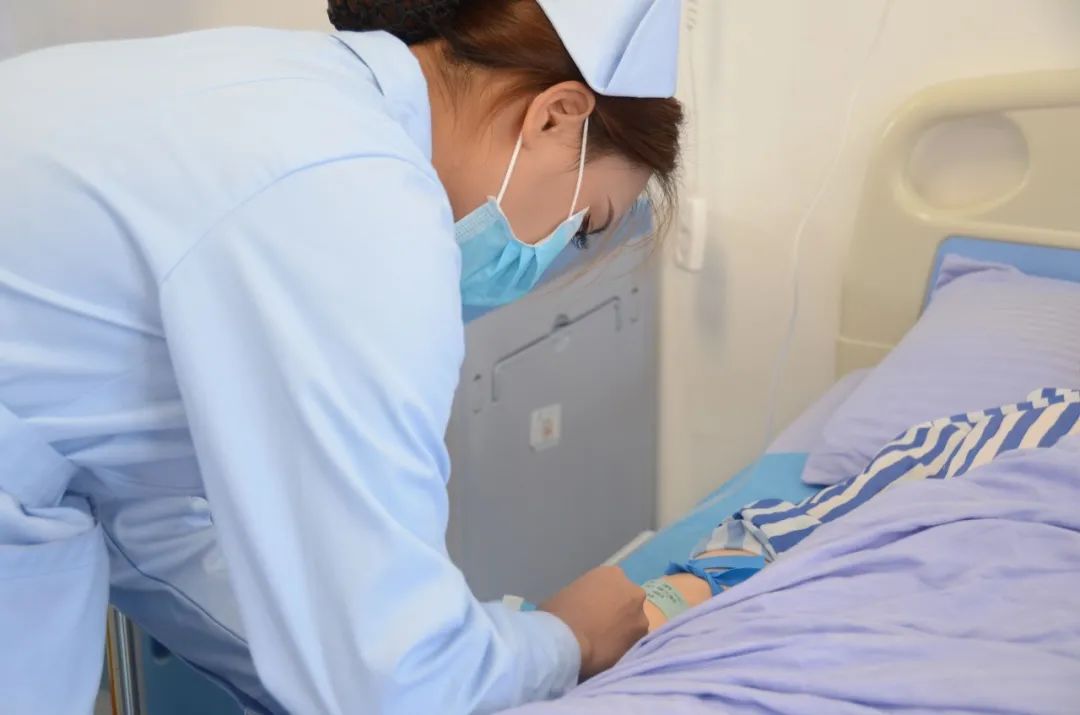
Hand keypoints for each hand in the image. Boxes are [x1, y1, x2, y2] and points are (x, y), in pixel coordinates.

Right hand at [540, 565, 647, 680]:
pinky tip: (609, 656)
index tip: (592, 611)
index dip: (603, 600)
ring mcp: (640, 616)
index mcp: (611, 574)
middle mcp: (632, 590)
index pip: (612, 586)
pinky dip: (624, 649)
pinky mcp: (642, 641)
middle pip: (628, 603)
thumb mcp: (565, 596)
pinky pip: (633, 644)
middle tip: (601, 629)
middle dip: (618, 614)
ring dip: (623, 633)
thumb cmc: (559, 615)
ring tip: (605, 646)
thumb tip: (583, 611)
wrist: (567, 642)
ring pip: (633, 625)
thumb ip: (582, 598)